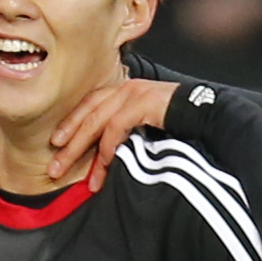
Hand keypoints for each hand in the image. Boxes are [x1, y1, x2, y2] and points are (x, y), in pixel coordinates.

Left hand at [32, 79, 178, 191]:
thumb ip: (126, 130)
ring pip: (96, 122)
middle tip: (54, 167)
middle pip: (87, 114)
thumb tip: (106, 152)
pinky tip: (103, 167)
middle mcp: (125, 88)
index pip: (89, 104)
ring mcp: (133, 93)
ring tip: (71, 172)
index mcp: (123, 91)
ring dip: (81, 150)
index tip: (56, 143)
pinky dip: (107, 149)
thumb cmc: (178, 122)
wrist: (207, 113)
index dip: (71, 123)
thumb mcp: (145, 123)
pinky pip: (116, 127)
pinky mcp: (142, 102)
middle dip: (69, 143)